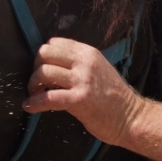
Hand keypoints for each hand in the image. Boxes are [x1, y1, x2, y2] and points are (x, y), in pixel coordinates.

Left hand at [23, 37, 144, 144]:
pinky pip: (48, 97)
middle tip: (37, 82)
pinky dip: (34, 103)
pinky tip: (29, 107)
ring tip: (34, 95)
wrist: (131, 117)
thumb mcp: (99, 70)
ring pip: (43, 73)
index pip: (54, 43)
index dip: (43, 56)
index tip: (42, 69)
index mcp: (88, 53)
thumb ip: (79, 64)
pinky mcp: (79, 100)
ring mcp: (82, 80)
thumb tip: (53, 65)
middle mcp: (85, 62)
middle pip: (45, 53)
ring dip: (33, 85)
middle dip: (35, 68)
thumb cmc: (115, 98)